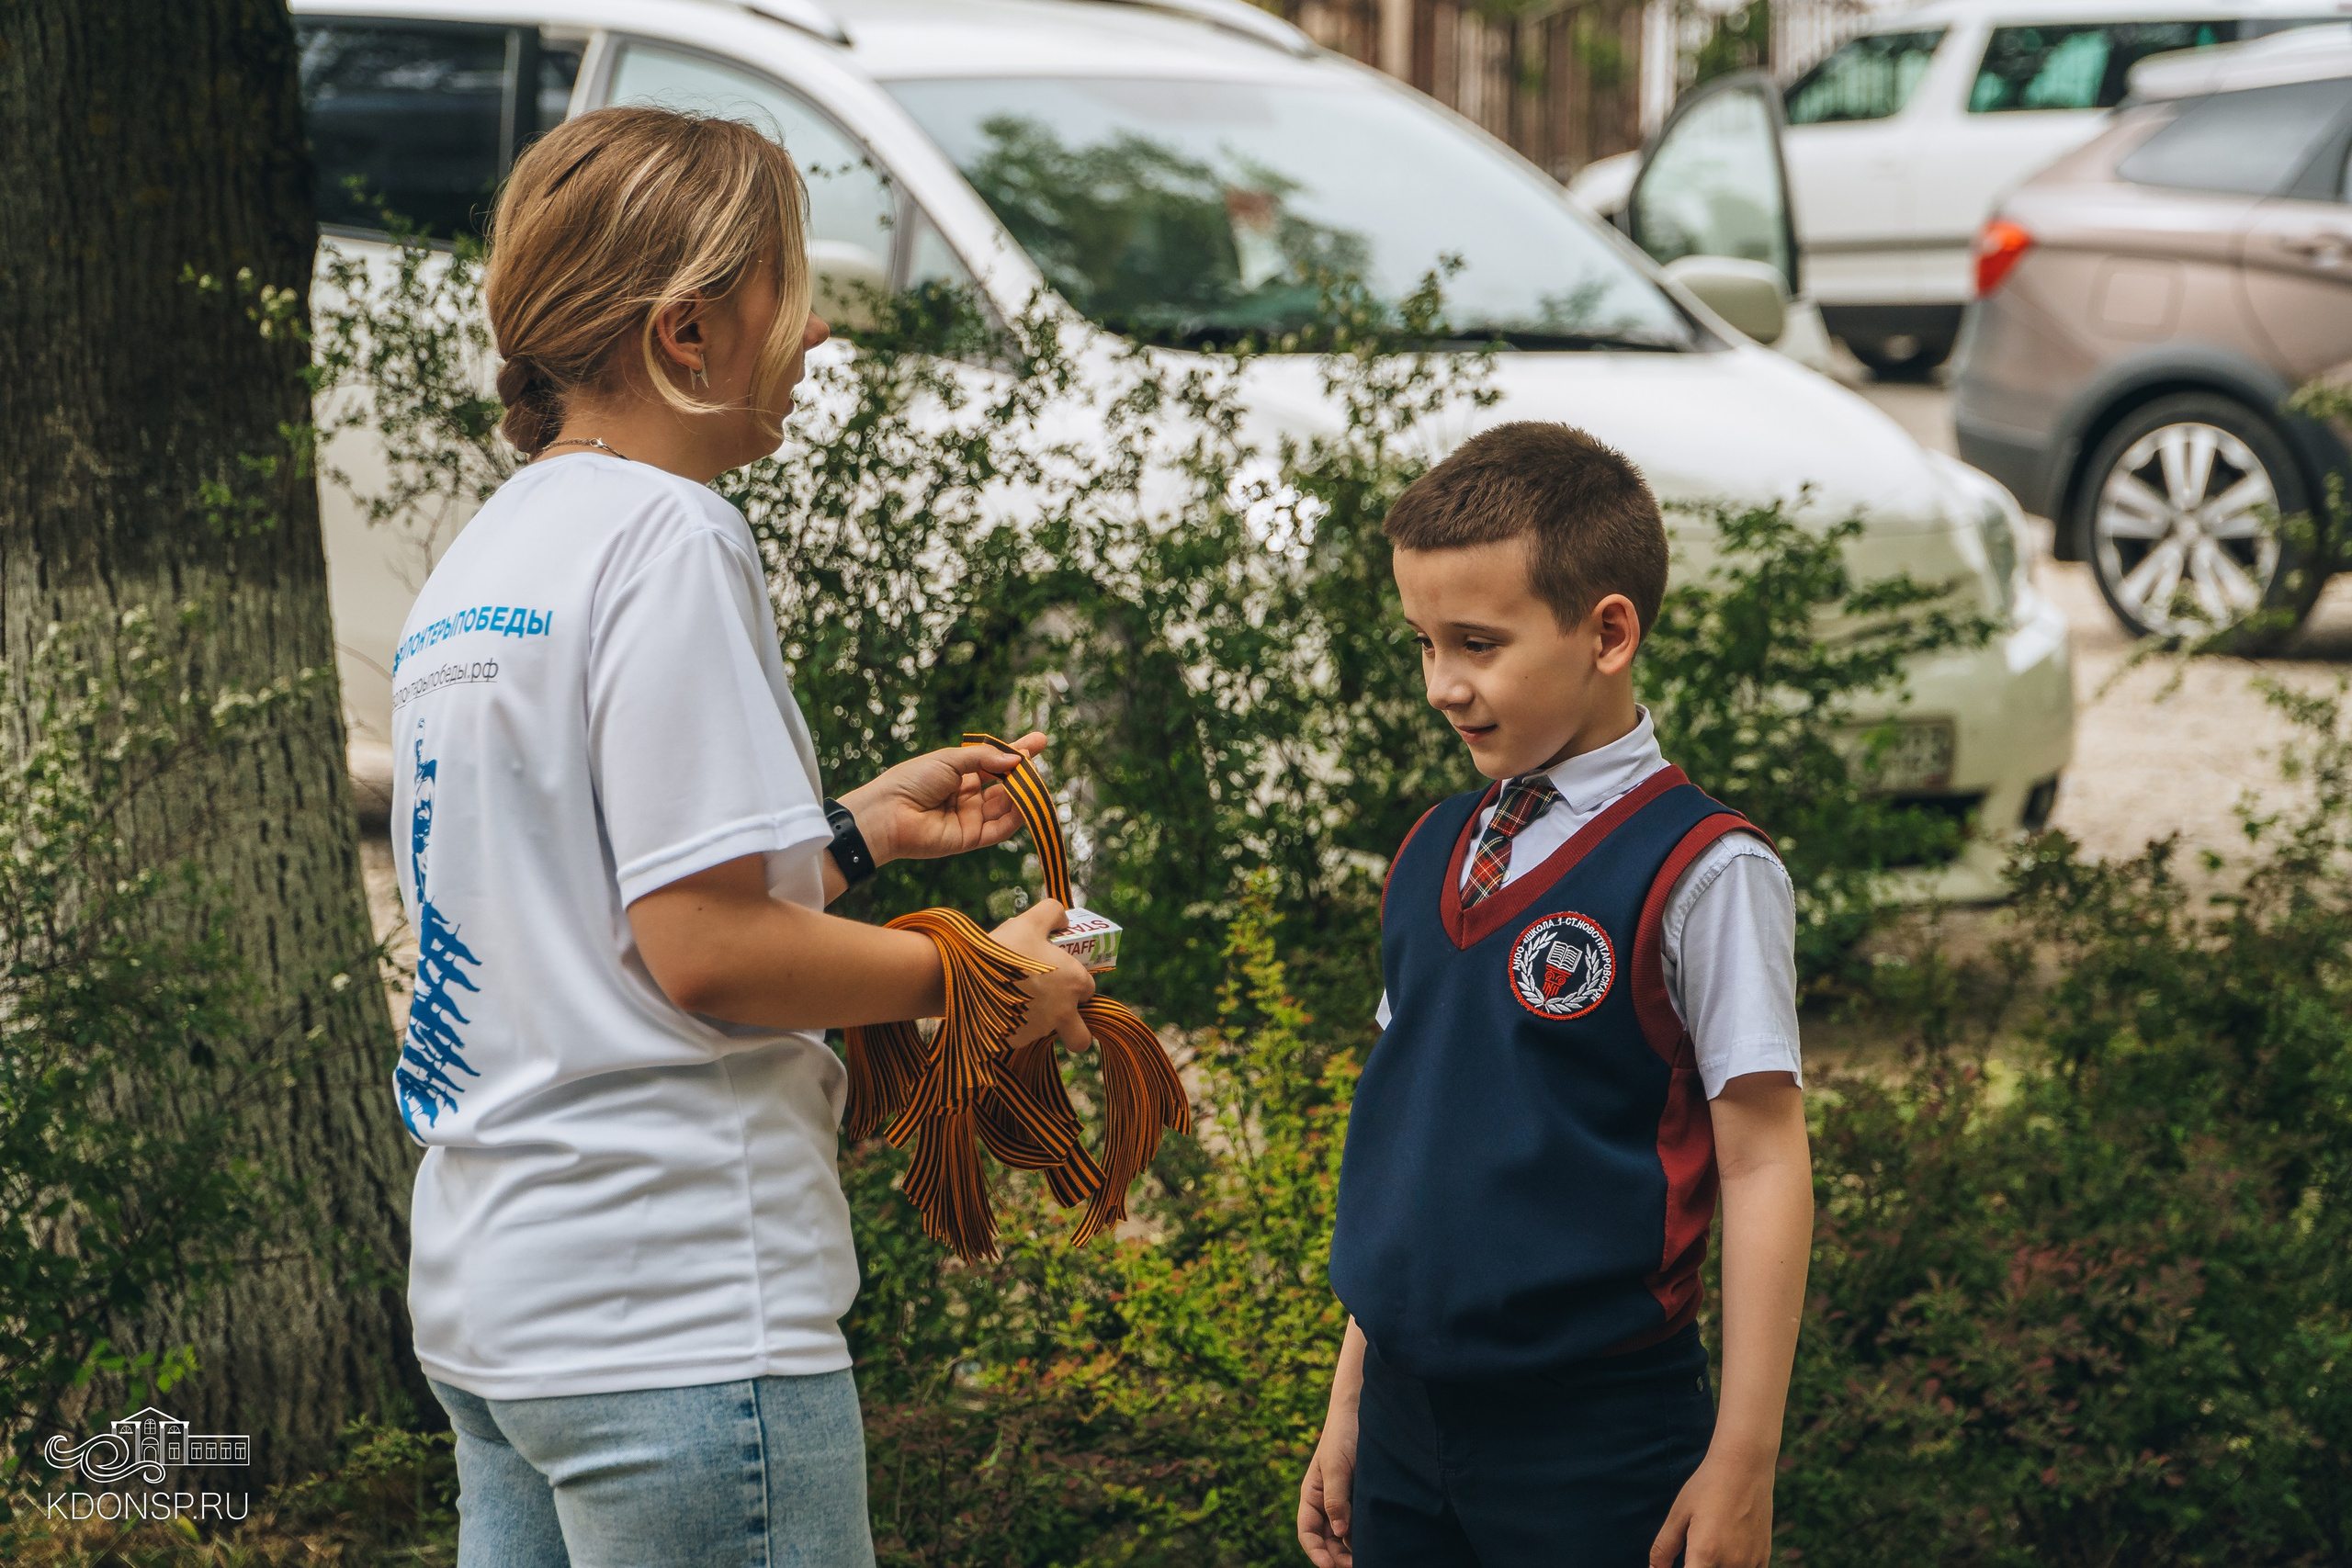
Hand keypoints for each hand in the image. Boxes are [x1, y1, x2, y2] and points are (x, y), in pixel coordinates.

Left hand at [838, 732, 1047, 865]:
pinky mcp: (971, 838)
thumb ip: (984, 759)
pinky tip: (1026, 804)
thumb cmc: (912, 780)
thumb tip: (1016, 759)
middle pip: (1005, 785)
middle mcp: (968, 796)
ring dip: (1023, 795)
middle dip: (1024, 774)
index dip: (1017, 753)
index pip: (995, 762)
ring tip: (1035, 781)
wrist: (889, 813)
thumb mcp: (950, 759)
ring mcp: (971, 817)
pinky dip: (1016, 818)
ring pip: (1006, 807)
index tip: (1040, 741)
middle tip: (1037, 763)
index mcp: (960, 774)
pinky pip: (999, 829)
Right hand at [990, 899, 1094, 1050]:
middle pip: (1080, 1035)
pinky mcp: (1014, 1043)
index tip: (1060, 978)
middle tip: (1054, 1011)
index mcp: (1074, 984)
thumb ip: (1053, 913)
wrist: (964, 979)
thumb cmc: (1003, 950)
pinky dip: (1012, 1028)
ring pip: (1046, 1034)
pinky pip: (1019, 1038)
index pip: (1089, 991)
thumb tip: (1063, 920)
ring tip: (1011, 995)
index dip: (1076, 985)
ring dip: (1037, 1021)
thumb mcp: (1029, 921)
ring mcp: (1038, 1032)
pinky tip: (996, 1006)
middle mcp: (1062, 1013)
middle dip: (1074, 1029)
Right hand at [1297, 1407, 1357, 1566]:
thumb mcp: (1336, 1466)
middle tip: (1358, 1567)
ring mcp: (1345, 1502)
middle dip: (1338, 1558)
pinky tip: (1379, 1542)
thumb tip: (1339, 1532)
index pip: (1308, 1533)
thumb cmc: (1343, 1436)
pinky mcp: (1362, 1498)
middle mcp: (1326, 1503)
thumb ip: (1335, 1499)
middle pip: (1328, 1541)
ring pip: (1345, 1536)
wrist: (1364, 1412)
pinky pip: (1361, 1524)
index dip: (1316, 1553)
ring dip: (1353, 1550)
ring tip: (1372, 1558)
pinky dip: (1366, 1536)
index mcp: (1311, 1496)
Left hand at [1650, 1451, 1773, 1567]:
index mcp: (1705, 1553)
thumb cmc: (1707, 1486)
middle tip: (1691, 1550)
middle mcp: (1731, 1563)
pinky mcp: (1763, 1557)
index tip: (1680, 1562)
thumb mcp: (1679, 1513)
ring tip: (1709, 1548)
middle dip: (1698, 1565)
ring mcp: (1750, 1562)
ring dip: (1715, 1567)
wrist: (1745, 1465)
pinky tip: (1727, 1554)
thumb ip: (1664, 1546)